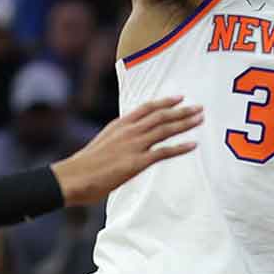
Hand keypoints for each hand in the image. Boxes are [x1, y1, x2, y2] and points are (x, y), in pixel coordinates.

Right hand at [52, 96, 201, 204]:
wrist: (73, 176)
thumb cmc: (84, 165)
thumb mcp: (102, 143)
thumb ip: (117, 139)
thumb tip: (126, 142)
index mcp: (119, 125)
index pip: (146, 108)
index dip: (164, 102)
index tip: (179, 97)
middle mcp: (128, 131)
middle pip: (160, 116)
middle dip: (181, 110)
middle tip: (199, 106)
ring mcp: (133, 145)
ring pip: (165, 129)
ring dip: (185, 123)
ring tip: (200, 119)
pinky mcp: (136, 162)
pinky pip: (163, 152)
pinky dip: (180, 147)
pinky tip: (193, 145)